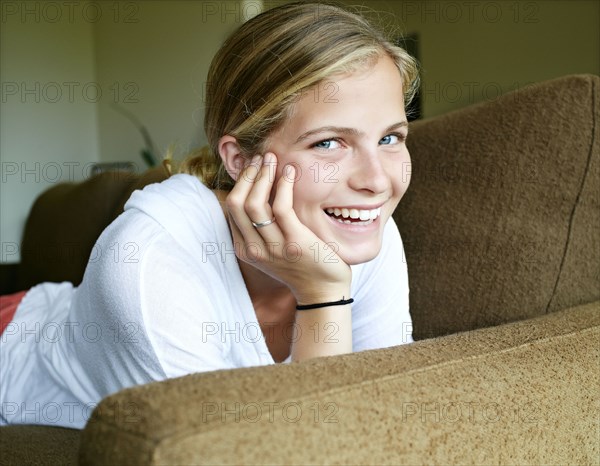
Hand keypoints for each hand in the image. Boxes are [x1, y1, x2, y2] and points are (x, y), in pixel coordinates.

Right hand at [225, 152, 351, 303]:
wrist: (323, 290)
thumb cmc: (300, 264)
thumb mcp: (271, 247)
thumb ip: (260, 225)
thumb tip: (257, 188)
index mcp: (245, 248)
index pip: (231, 207)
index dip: (241, 181)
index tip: (253, 165)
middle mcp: (254, 249)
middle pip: (237, 203)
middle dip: (248, 175)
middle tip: (261, 157)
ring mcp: (273, 248)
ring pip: (255, 204)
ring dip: (263, 175)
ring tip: (273, 159)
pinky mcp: (295, 243)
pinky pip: (281, 207)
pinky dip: (283, 184)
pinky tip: (290, 171)